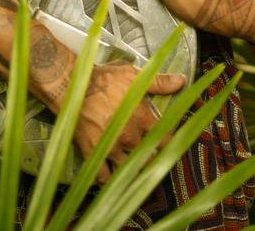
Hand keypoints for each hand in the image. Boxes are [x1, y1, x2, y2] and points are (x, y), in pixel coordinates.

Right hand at [73, 62, 184, 184]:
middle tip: (151, 157)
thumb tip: (180, 81)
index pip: (164, 139)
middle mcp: (129, 137)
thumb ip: (158, 82)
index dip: (168, 143)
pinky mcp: (93, 154)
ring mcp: (111, 148)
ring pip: (128, 170)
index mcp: (142, 118)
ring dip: (132, 171)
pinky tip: (111, 177)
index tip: (168, 145)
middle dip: (151, 158)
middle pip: (148, 158)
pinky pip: (103, 177)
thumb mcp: (133, 75)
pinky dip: (108, 180)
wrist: (73, 88)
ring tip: (134, 170)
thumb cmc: (103, 79)